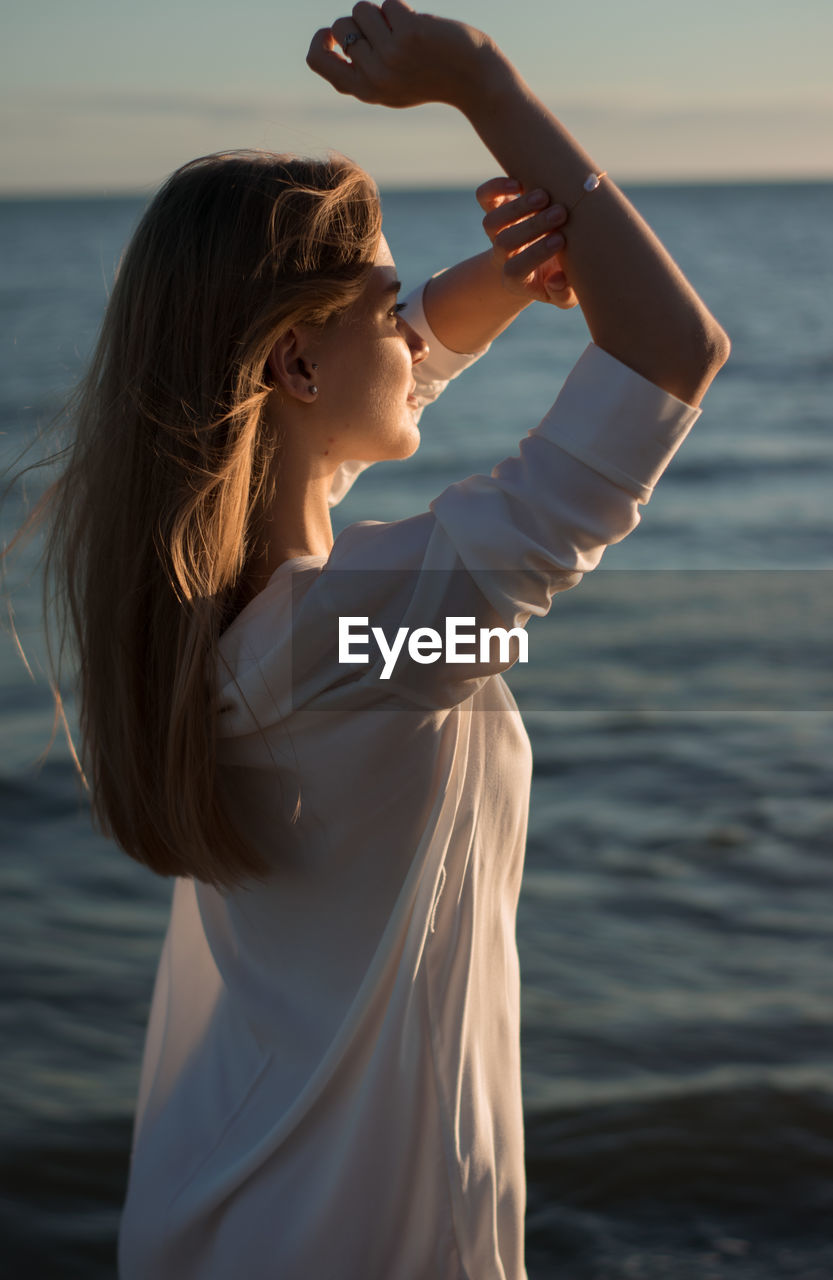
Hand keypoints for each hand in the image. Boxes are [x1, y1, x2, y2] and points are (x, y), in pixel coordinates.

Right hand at [306, 0, 493, 108]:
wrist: (476, 81)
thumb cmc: (433, 77)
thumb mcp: (391, 84)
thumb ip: (361, 68)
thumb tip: (332, 35)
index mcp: (365, 90)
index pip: (317, 60)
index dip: (321, 39)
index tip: (334, 32)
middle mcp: (374, 77)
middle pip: (341, 26)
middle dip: (362, 21)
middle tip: (391, 35)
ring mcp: (391, 56)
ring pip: (361, 10)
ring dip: (382, 12)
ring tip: (405, 30)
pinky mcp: (408, 35)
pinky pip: (389, 4)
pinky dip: (402, 7)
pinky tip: (421, 27)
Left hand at [477, 178, 578, 310]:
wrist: (540, 258)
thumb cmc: (557, 276)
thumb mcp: (564, 294)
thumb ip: (563, 294)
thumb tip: (556, 279)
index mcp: (516, 279)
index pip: (516, 270)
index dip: (536, 254)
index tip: (561, 240)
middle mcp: (503, 255)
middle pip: (505, 243)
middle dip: (533, 226)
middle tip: (561, 213)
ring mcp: (497, 231)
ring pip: (492, 222)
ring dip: (517, 207)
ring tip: (545, 197)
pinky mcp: (496, 207)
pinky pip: (484, 197)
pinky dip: (495, 187)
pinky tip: (520, 183)